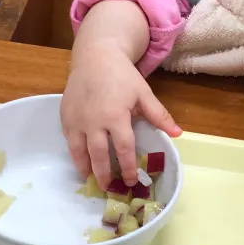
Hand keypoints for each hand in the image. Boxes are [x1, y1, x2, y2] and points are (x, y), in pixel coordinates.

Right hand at [61, 44, 181, 190]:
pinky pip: (68, 140)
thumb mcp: (143, 93)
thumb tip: (178, 134)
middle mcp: (94, 121)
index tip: (130, 181)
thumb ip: (159, 115)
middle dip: (103, 174)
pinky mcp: (65, 116)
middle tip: (108, 187)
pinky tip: (80, 161)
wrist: (95, 56)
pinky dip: (74, 153)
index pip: (123, 149)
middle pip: (98, 155)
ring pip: (78, 151)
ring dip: (85, 168)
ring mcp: (76, 119)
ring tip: (91, 180)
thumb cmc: (122, 75)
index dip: (127, 167)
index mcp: (116, 116)